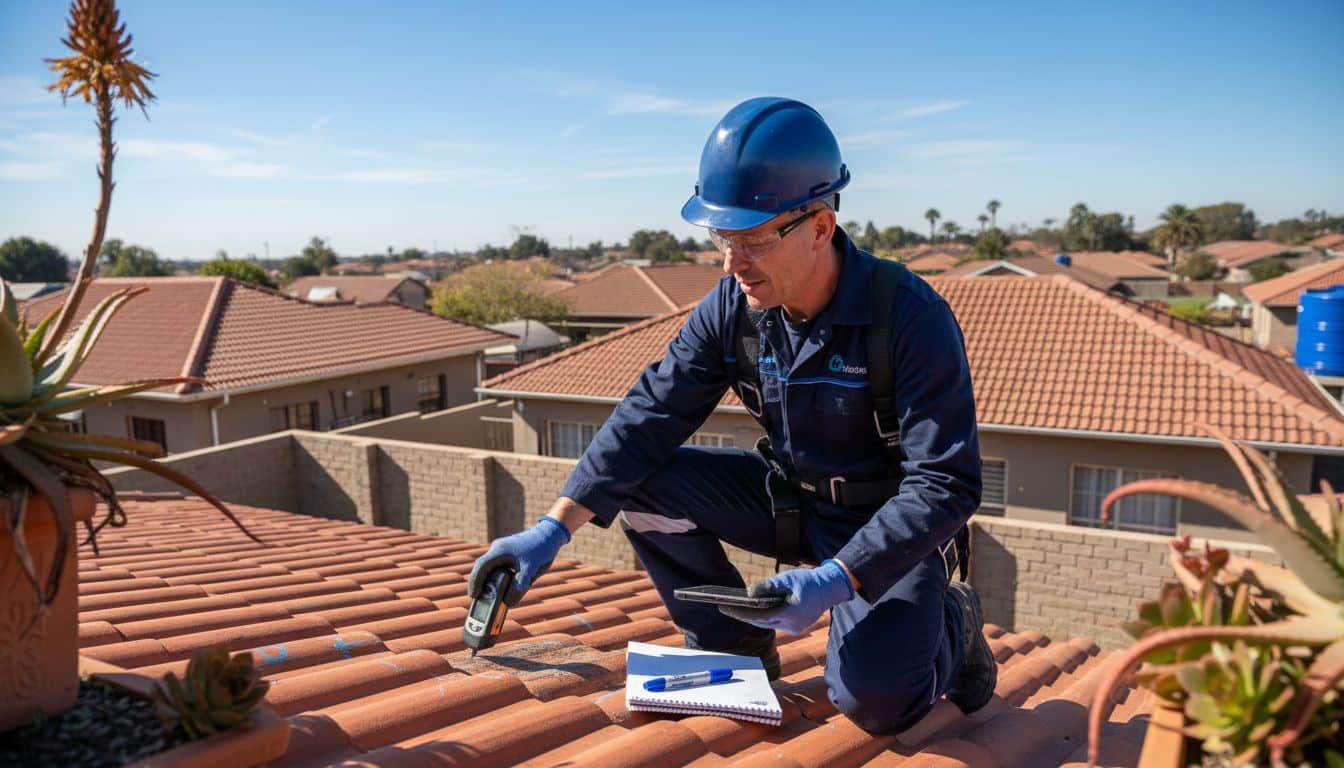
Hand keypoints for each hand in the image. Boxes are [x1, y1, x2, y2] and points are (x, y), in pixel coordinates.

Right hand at [467, 517, 569, 605]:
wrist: (551, 534)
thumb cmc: (541, 549)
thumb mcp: (531, 570)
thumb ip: (519, 586)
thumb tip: (508, 602)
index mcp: (499, 551)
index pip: (480, 568)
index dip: (475, 583)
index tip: (474, 596)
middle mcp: (497, 549)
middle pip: (482, 568)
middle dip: (479, 583)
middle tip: (478, 599)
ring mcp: (502, 550)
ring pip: (489, 567)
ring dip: (487, 580)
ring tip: (488, 595)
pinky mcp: (508, 552)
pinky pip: (497, 566)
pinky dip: (496, 577)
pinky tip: (501, 586)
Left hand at [717, 559, 854, 634]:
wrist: (829, 588)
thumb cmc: (807, 581)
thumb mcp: (787, 578)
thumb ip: (768, 586)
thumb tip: (748, 593)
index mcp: (791, 612)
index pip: (760, 616)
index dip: (741, 613)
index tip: (725, 607)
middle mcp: (792, 625)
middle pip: (761, 622)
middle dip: (743, 615)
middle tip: (724, 607)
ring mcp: (794, 628)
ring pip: (767, 624)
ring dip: (752, 617)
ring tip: (734, 608)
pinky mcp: (795, 628)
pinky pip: (775, 623)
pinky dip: (763, 617)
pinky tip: (751, 610)